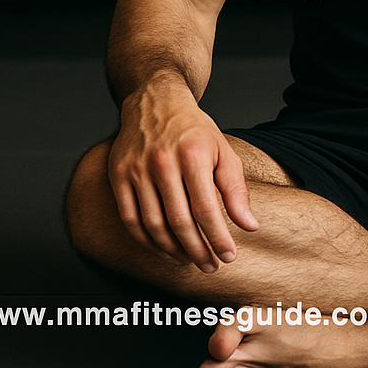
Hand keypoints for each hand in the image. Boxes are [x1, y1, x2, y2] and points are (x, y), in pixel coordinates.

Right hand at [107, 76, 258, 271]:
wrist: (156, 101)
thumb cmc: (194, 129)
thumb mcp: (223, 151)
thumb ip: (236, 189)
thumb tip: (249, 226)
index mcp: (192, 155)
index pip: (206, 209)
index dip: (218, 238)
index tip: (228, 256)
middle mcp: (162, 162)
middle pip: (179, 222)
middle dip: (197, 250)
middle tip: (210, 265)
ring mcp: (136, 170)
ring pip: (153, 225)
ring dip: (173, 251)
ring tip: (190, 260)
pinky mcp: (118, 176)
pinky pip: (130, 220)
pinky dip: (147, 241)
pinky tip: (164, 249)